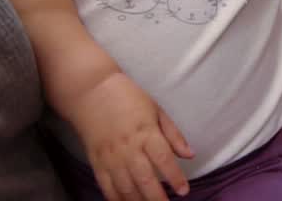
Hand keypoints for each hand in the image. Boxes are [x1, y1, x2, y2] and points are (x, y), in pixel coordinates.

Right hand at [65, 72, 195, 200]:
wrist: (91, 92)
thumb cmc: (128, 98)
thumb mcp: (156, 109)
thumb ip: (173, 134)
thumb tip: (190, 155)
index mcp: (146, 132)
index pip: (163, 159)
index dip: (175, 177)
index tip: (184, 191)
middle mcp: (129, 148)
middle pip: (145, 179)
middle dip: (158, 198)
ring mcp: (111, 157)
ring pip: (126, 187)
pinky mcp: (97, 162)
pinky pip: (107, 187)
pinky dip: (117, 200)